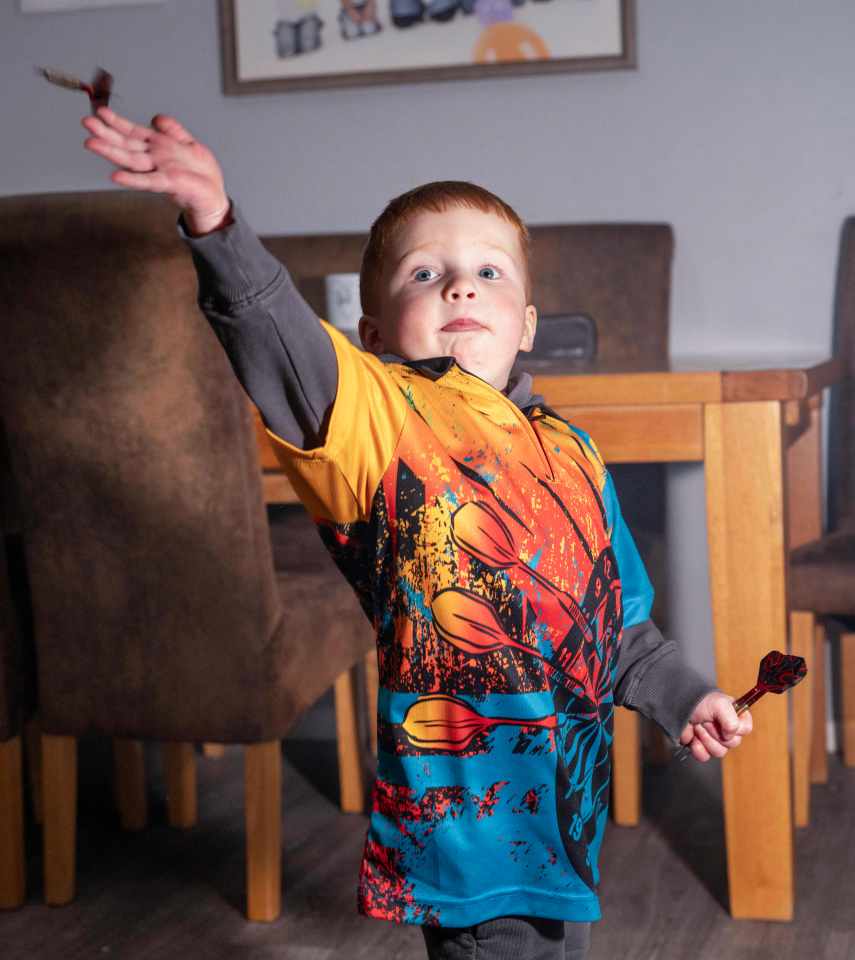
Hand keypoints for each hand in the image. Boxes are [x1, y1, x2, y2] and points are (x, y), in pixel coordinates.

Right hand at [82, 107, 228, 234]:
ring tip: (92, 144)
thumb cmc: (201, 174)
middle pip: (126, 143)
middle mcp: (154, 158)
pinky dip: (132, 179)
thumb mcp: (190, 144)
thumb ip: (173, 130)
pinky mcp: (169, 183)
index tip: (100, 112)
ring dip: (111, 152)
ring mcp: (159, 170)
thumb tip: (157, 118)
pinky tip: (116, 176)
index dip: (116, 122)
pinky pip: (148, 180)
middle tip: (86, 123)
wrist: (214, 196)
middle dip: (105, 133)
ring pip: (131, 159)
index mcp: (157, 146)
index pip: (133, 131)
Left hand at [678, 691, 752, 761]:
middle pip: (732, 743)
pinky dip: (698, 749)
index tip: (720, 718)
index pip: (745, 729)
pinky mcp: (702, 747)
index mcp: (736, 717)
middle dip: (715, 731)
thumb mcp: (719, 704)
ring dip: (706, 738)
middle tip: (705, 720)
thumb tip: (730, 736)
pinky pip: (705, 757)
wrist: (678, 705)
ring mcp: (715, 740)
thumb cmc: (700, 701)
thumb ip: (731, 719)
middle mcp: (728, 730)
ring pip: (719, 752)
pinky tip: (693, 738)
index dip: (734, 727)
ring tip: (697, 726)